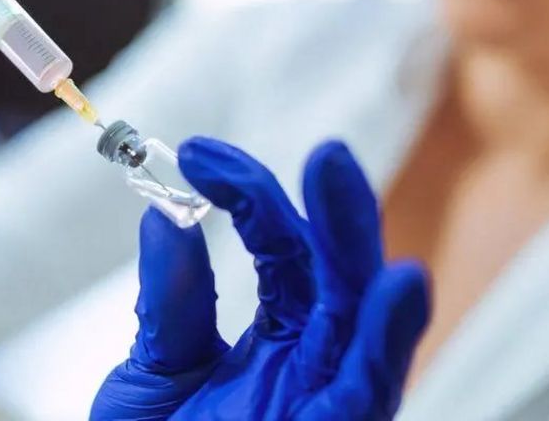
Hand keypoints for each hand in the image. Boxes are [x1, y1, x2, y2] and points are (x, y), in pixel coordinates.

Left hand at [91, 138, 430, 419]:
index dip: (249, 196)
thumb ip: (170, 302)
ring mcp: (324, 402)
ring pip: (362, 323)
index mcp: (273, 339)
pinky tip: (397, 285)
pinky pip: (368, 391)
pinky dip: (383, 341)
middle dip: (331, 211)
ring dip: (360, 253)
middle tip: (322, 152)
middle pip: (336, 276)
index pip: (279, 250)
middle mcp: (310, 364)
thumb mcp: (151, 374)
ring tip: (342, 182)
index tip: (198, 154)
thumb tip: (163, 213)